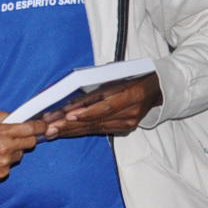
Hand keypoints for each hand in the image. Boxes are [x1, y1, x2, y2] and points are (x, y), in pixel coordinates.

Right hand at [0, 112, 44, 207]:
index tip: (43, 125)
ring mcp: (6, 162)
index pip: (30, 128)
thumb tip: (11, 115)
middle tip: (17, 137)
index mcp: (2, 132)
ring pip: (20, 154)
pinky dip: (5, 162)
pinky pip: (11, 165)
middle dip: (27, 138)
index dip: (39, 126)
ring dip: (14, 151)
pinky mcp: (3, 173)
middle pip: (31, 142)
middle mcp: (7, 147)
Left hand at [41, 71, 161, 137]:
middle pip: (97, 120)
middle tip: (50, 128)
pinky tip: (65, 132)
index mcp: (131, 93)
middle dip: (70, 125)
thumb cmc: (133, 75)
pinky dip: (80, 131)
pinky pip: (99, 130)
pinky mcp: (124, 128)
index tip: (67, 116)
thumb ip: (97, 85)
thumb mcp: (117, 74)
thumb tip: (69, 95)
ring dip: (71, 130)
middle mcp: (130, 111)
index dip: (85, 112)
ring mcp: (128, 122)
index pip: (105, 105)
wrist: (157, 88)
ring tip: (51, 132)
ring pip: (95, 128)